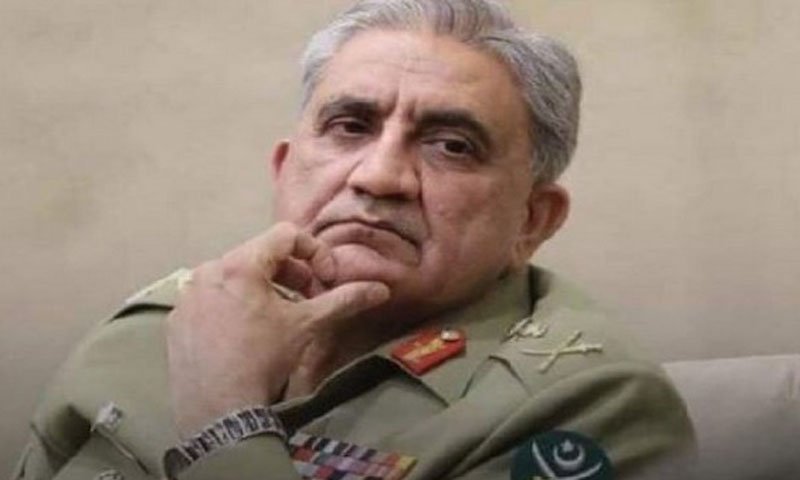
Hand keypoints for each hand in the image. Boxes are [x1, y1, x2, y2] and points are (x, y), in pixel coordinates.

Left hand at [166, 222, 389, 436]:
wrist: (218, 410)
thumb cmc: (264, 359)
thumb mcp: (307, 325)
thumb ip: (343, 300)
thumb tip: (380, 289)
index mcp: (239, 264)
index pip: (285, 235)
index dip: (315, 253)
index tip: (326, 280)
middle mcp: (207, 271)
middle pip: (258, 255)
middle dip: (290, 274)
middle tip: (307, 299)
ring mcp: (188, 296)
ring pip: (234, 278)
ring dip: (262, 289)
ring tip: (277, 318)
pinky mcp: (177, 320)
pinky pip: (210, 300)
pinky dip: (233, 307)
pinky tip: (245, 335)